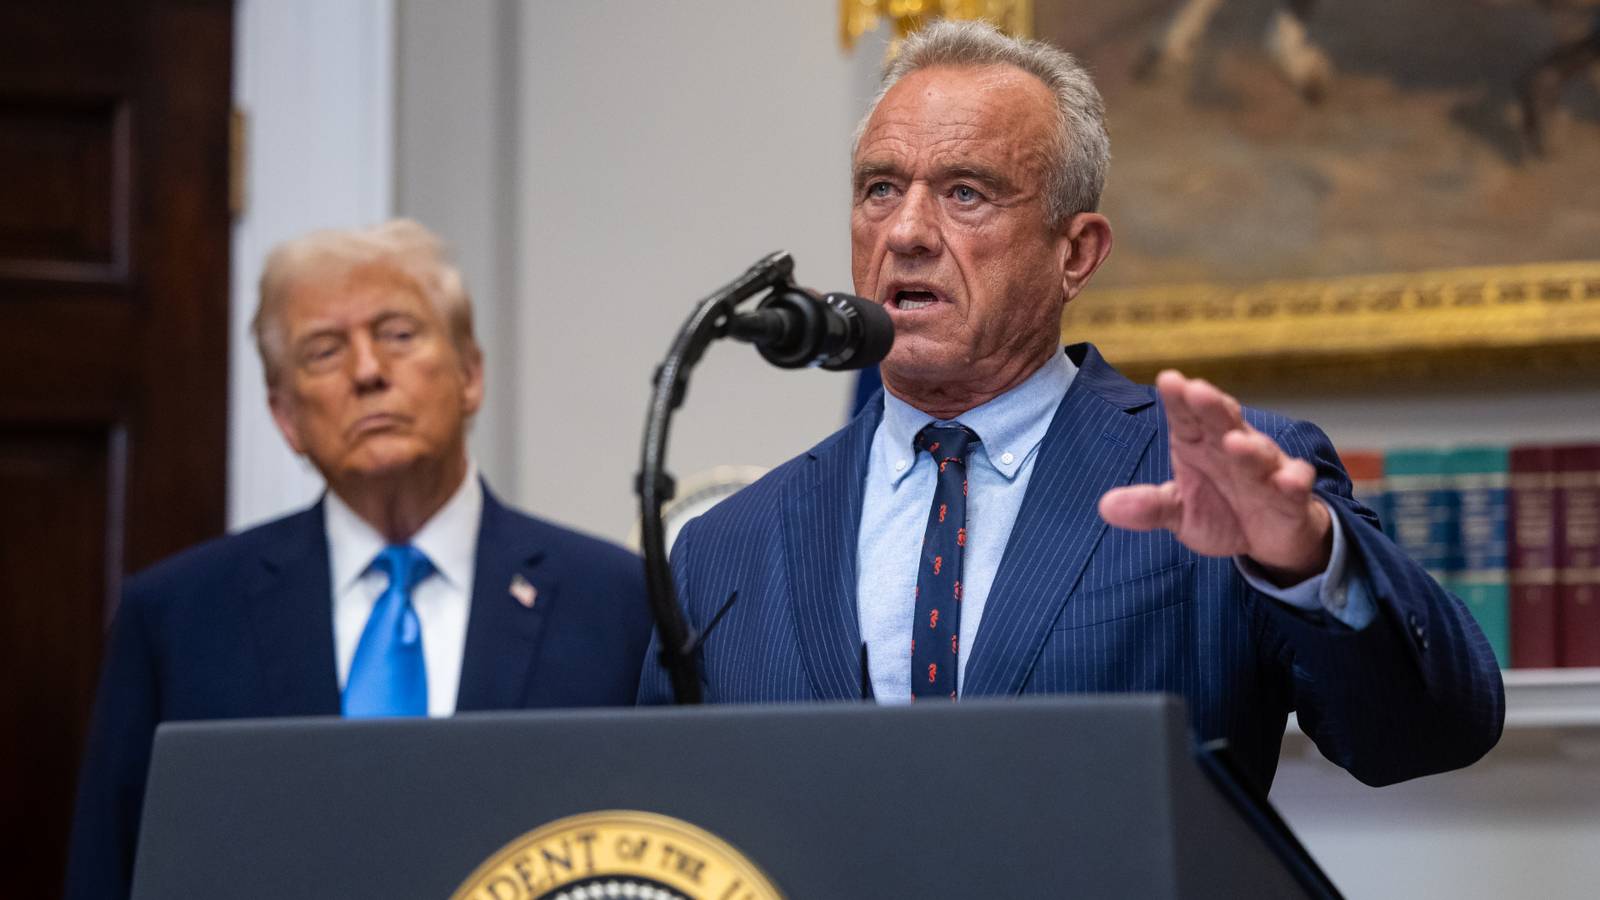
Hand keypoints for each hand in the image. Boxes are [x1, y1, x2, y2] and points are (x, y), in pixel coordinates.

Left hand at [1098, 370, 1331, 585]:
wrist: (1268, 539)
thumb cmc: (1220, 510)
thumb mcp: (1178, 512)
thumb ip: (1148, 506)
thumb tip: (1105, 506)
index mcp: (1200, 443)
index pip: (1186, 416)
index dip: (1178, 399)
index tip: (1168, 379)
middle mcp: (1232, 446)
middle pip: (1222, 421)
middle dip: (1212, 406)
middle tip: (1196, 390)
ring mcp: (1264, 469)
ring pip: (1259, 453)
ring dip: (1249, 447)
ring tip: (1235, 442)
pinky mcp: (1291, 495)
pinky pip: (1295, 485)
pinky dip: (1294, 481)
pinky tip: (1289, 480)